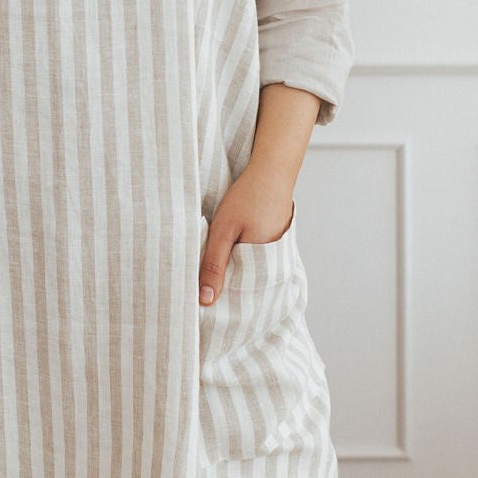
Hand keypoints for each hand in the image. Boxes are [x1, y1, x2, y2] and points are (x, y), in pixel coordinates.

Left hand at [198, 167, 295, 306]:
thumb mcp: (223, 230)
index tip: (201, 306)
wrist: (272, 171)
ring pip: (248, 273)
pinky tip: (229, 252)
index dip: (220, 300)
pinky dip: (241, 260)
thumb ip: (213, 264)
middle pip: (244, 287)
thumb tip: (206, 299)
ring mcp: (276, 255)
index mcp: (264, 268)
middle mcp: (274, 266)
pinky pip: (254, 261)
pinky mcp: (273, 245)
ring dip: (232, 273)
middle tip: (202, 291)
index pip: (239, 297)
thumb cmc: (249, 197)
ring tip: (213, 270)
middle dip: (225, 290)